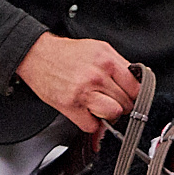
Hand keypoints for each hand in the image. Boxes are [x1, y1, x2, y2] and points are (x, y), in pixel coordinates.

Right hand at [17, 33, 140, 133]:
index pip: (135, 87)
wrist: (37, 56)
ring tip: (100, 106)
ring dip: (108, 114)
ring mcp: (84, 92)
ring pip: (113, 114)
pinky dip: (91, 123)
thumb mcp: (98, 48)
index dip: (134, 94)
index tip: (130, 96)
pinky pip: (92, 125)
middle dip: (121, 104)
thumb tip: (135, 80)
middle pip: (126, 103)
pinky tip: (86, 112)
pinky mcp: (71, 106)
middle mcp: (97, 76)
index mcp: (107, 60)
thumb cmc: (66, 53)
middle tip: (110, 100)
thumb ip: (118, 64)